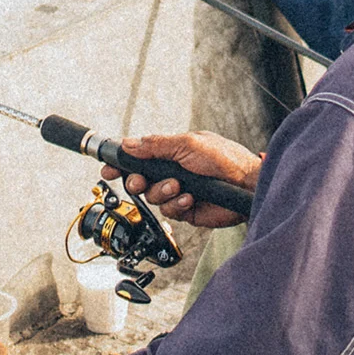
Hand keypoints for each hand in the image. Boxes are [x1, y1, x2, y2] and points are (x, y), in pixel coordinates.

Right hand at [104, 131, 261, 227]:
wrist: (246, 185)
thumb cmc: (225, 159)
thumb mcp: (188, 144)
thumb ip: (156, 146)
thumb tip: (129, 143)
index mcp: (170, 153)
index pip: (138, 158)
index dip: (121, 163)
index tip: (107, 167)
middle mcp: (171, 172)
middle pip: (139, 180)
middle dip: (137, 181)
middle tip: (140, 182)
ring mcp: (178, 192)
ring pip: (152, 197)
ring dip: (163, 191)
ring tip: (179, 186)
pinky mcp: (186, 209)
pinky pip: (169, 211)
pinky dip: (177, 203)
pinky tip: (191, 197)